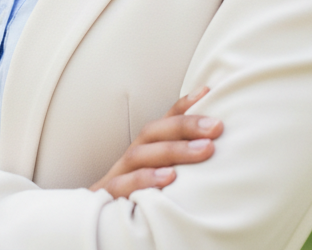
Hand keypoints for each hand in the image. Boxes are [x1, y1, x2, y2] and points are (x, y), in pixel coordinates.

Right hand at [89, 88, 222, 198]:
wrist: (95, 219)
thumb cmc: (135, 195)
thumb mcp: (156, 175)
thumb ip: (177, 161)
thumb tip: (212, 147)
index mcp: (144, 148)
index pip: (164, 121)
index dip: (184, 105)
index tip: (208, 91)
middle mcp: (132, 155)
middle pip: (154, 132)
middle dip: (186, 126)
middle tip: (217, 127)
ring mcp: (119, 173)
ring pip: (141, 154)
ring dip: (173, 150)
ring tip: (204, 150)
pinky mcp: (109, 195)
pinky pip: (124, 184)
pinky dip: (146, 179)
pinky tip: (169, 178)